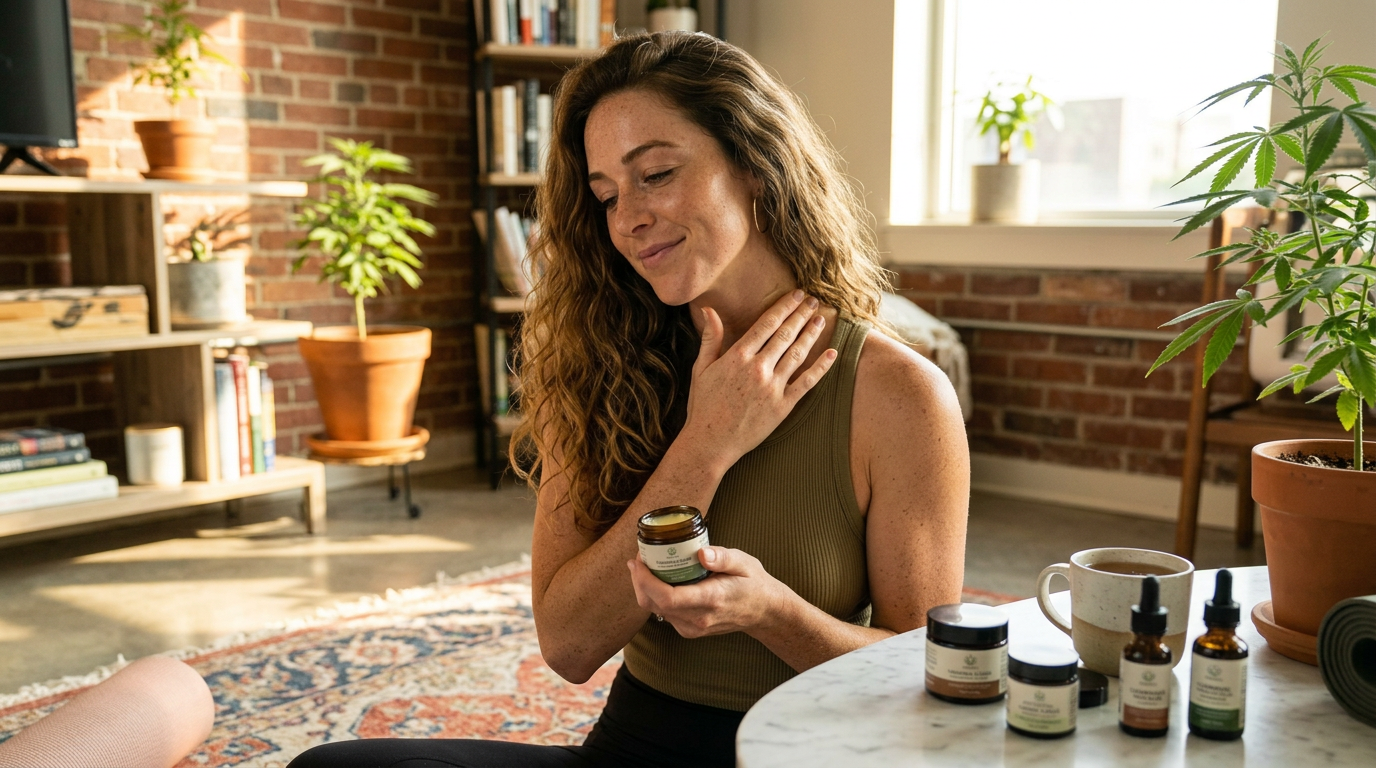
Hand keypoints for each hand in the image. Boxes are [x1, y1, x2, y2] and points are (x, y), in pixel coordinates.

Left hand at [627, 546, 783, 638]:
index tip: (640, 559)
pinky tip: (657, 579)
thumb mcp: (744, 562)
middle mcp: (699, 619)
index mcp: (711, 600)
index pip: (668, 597)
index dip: (646, 579)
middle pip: (654, 604)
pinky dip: (654, 596)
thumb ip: (723, 557)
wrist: (763, 611)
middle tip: (638, 558)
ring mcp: (693, 628)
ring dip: (644, 588)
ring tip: (645, 564)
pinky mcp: (689, 629)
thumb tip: (702, 553)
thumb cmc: (753, 583)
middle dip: (639, 580)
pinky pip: (663, 613)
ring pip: (655, 610)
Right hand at [682, 290, 837, 468]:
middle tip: (814, 301)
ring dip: (811, 333)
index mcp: (737, 356)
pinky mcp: (783, 406)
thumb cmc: (703, 406)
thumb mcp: (700, 369)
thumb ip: (710, 338)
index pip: (767, 323)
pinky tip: (832, 353)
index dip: (784, 307)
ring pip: (798, 354)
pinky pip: (807, 382)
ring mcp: (772, 387)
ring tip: (821, 319)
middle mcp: (758, 368)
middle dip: (801, 314)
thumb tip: (708, 309)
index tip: (796, 295)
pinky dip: (821, 367)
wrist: (710, 442)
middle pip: (786, 334)